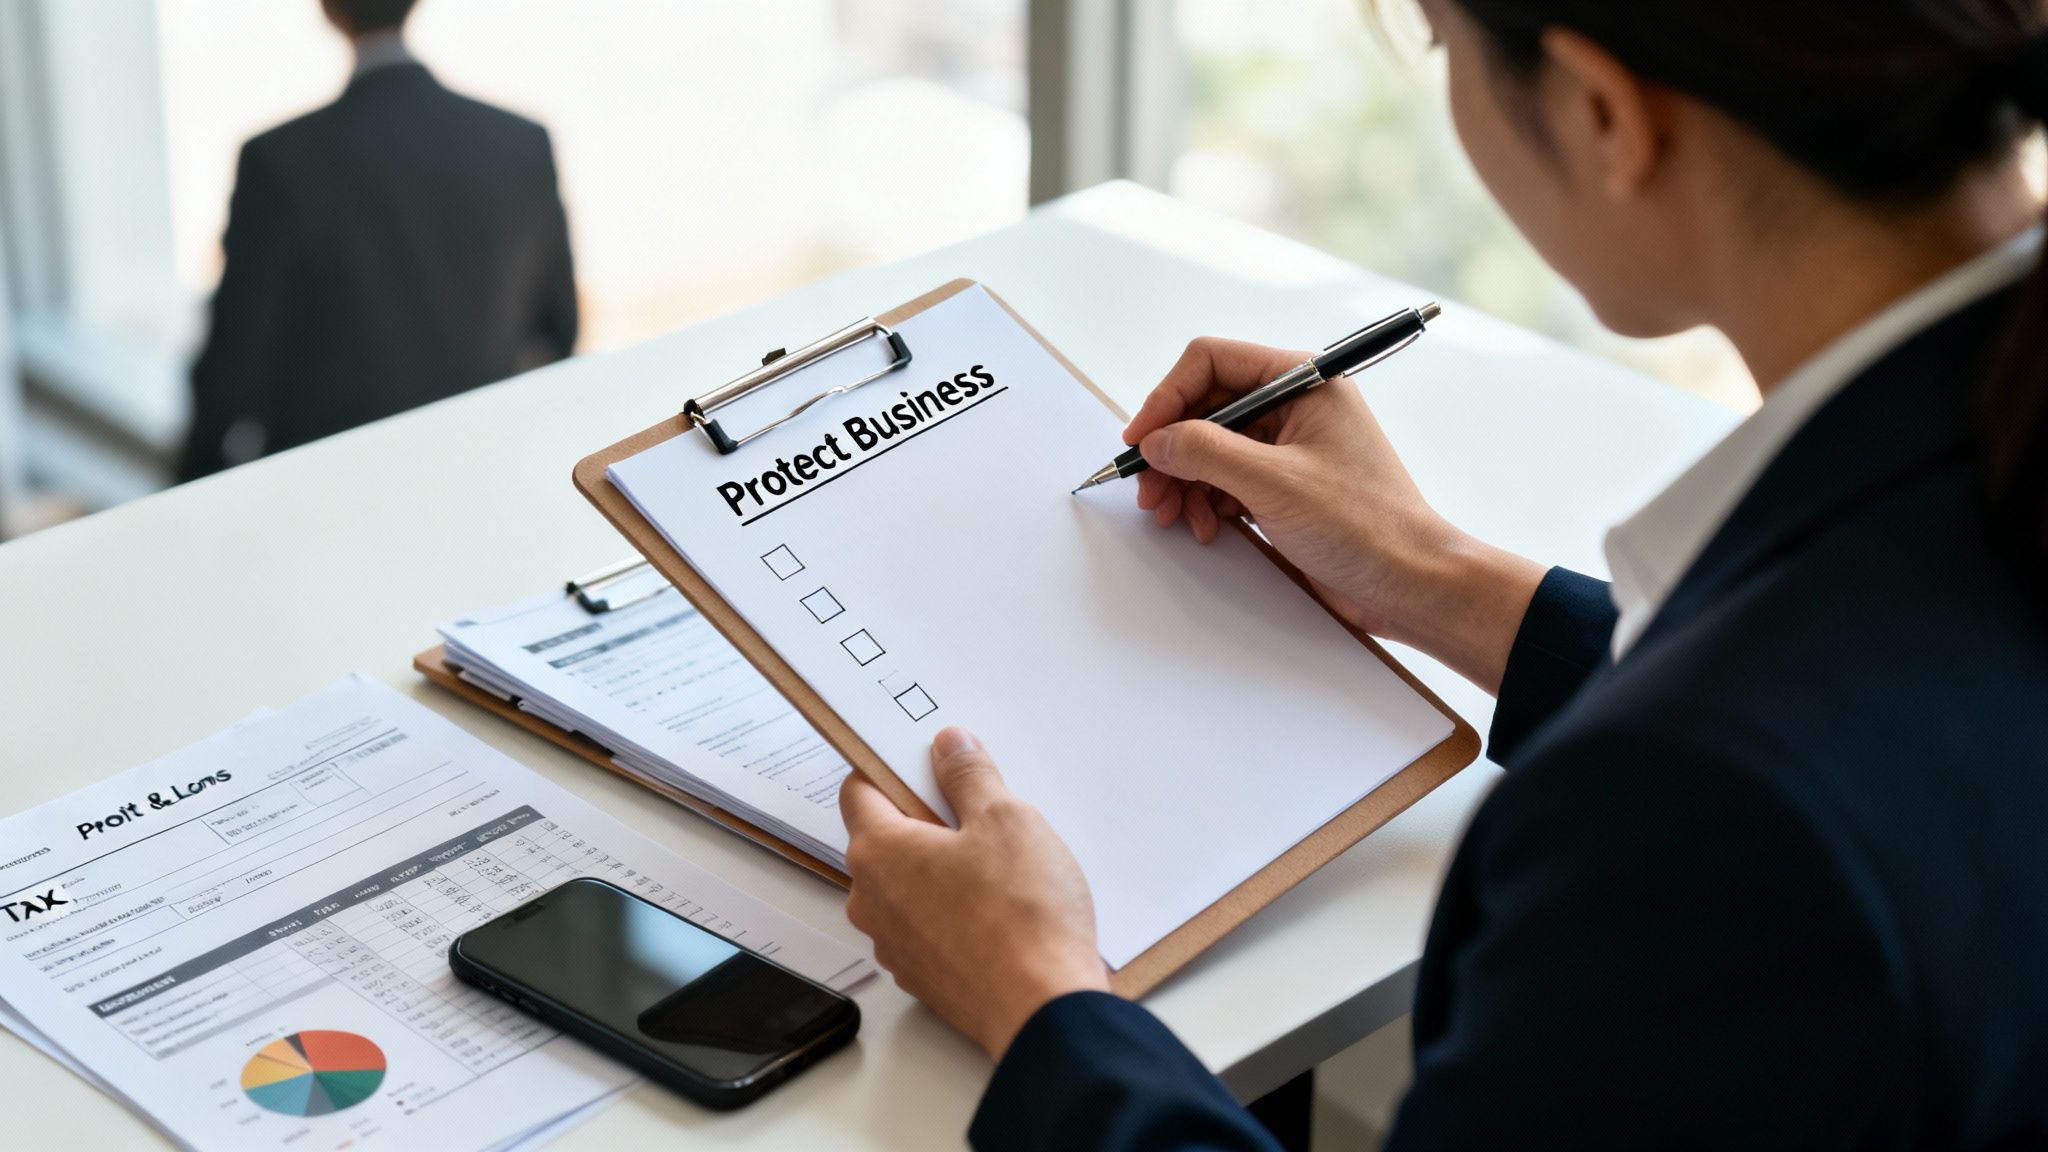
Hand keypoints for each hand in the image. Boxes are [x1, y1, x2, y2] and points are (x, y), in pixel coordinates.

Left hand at [839, 727, 1108, 1059]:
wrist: (1042, 1008)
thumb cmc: (1021, 915)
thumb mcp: (1005, 818)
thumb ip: (969, 776)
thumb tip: (949, 747)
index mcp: (878, 851)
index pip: (858, 790)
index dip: (891, 769)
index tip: (927, 762)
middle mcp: (872, 900)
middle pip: (886, 838)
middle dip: (928, 819)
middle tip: (980, 812)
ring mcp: (894, 943)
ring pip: (908, 884)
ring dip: (942, 867)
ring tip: (999, 865)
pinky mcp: (922, 974)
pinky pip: (928, 924)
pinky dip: (953, 909)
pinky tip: (999, 908)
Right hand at [1126, 337, 1546, 693]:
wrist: (1411, 583)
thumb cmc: (1363, 525)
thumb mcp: (1273, 483)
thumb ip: (1205, 451)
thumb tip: (1156, 440)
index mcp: (1303, 381)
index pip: (1212, 362)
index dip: (1167, 397)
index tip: (1141, 439)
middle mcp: (1295, 406)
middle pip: (1206, 408)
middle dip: (1172, 449)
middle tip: (1148, 491)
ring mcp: (1290, 448)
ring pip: (1211, 448)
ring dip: (1184, 481)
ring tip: (1171, 516)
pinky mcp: (1287, 487)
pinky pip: (1228, 480)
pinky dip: (1207, 502)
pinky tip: (1206, 528)